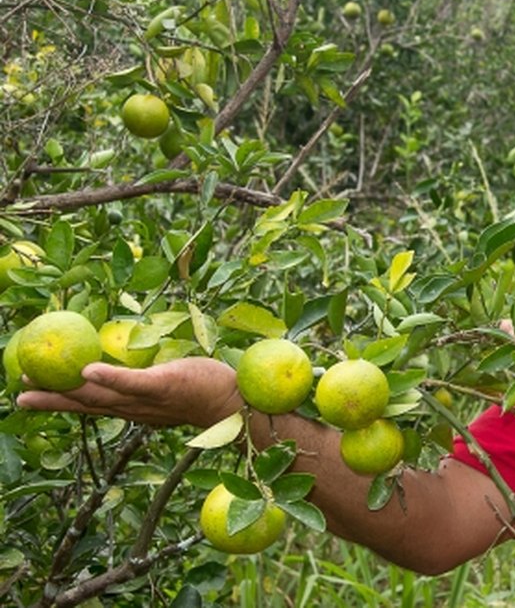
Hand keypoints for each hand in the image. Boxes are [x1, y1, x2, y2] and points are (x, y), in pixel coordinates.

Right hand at [16, 357, 242, 427]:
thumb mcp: (166, 386)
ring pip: (100, 396)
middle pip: (86, 404)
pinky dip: (109, 378)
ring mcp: (148, 399)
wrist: (236, 403)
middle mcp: (134, 408)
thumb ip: (144, 380)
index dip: (61, 399)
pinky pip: (132, 382)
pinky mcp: (164, 386)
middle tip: (20, 392)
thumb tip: (129, 364)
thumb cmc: (203, 390)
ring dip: (67, 390)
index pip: (92, 404)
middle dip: (51, 399)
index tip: (32, 393)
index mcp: (133, 407)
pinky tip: (86, 371)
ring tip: (38, 379)